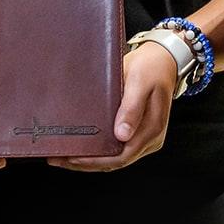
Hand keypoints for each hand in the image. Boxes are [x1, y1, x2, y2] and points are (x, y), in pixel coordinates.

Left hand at [50, 37, 178, 171]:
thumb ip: (132, 108)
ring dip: (91, 160)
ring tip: (65, 157)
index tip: (74, 157)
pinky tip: (83, 149)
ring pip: (115, 158)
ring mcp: (143, 138)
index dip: (96, 160)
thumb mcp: (140, 82)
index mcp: (152, 129)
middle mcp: (149, 139)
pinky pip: (117, 149)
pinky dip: (99, 151)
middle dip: (87, 163)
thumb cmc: (151, 68)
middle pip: (116, 161)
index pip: (122, 156)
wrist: (163, 60)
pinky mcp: (137, 133)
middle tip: (60, 159)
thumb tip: (122, 134)